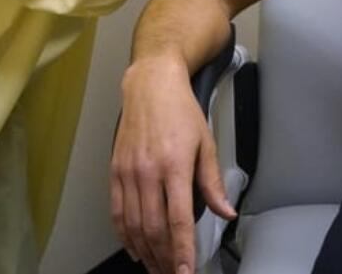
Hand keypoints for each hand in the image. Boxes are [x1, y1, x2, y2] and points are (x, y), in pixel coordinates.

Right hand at [111, 56, 236, 273]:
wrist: (150, 85)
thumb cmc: (180, 110)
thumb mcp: (206, 143)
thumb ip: (213, 183)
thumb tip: (226, 211)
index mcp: (175, 166)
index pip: (179, 220)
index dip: (182, 251)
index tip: (185, 271)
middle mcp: (149, 172)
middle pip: (154, 228)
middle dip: (164, 258)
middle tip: (172, 273)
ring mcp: (129, 173)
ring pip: (134, 225)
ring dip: (146, 252)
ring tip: (156, 267)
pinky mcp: (115, 171)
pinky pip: (117, 211)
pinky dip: (124, 234)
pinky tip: (134, 247)